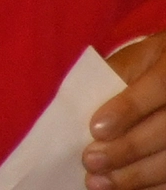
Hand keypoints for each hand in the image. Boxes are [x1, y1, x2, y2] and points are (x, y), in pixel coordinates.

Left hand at [86, 35, 165, 187]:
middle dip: (127, 149)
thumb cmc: (152, 66)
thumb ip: (113, 77)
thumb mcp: (135, 59)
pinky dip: (152, 187)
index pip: (159, 86)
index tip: (96, 129)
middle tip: (90, 161)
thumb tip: (78, 109)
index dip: (128, 109)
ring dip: (137, 176)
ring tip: (101, 183)